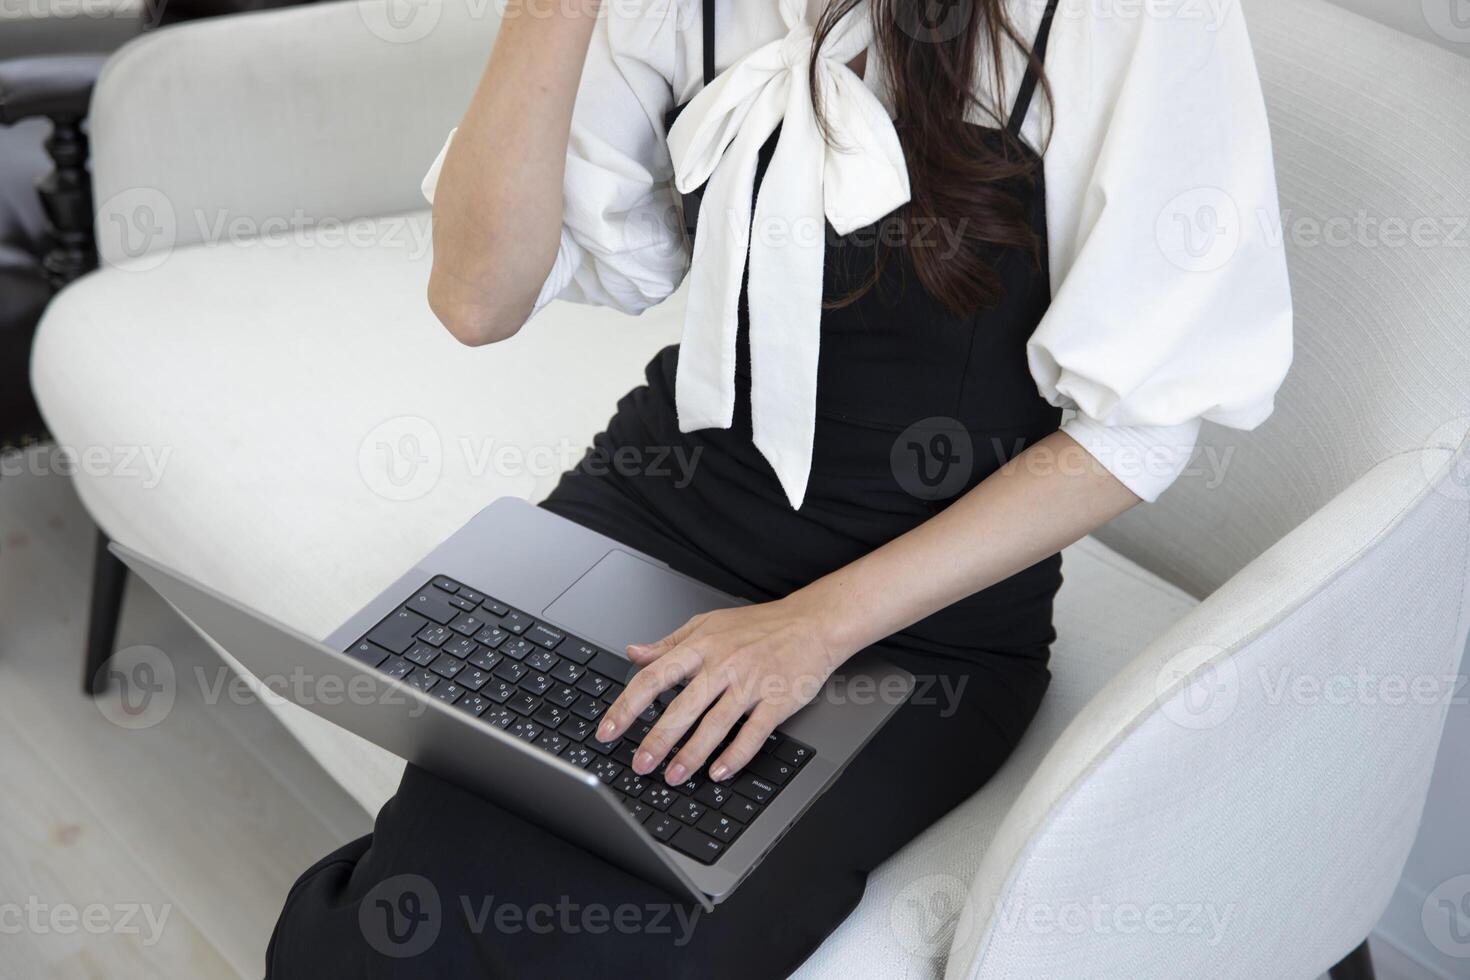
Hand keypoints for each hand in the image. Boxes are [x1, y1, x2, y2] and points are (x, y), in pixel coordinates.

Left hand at [596, 592, 847, 784]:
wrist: (811, 623)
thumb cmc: (759, 626)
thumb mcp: (707, 625)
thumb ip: (668, 643)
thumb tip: (633, 653)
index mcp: (701, 646)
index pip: (654, 677)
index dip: (627, 706)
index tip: (608, 730)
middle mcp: (723, 665)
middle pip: (682, 707)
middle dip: (657, 740)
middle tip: (639, 764)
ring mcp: (750, 684)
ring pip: (715, 725)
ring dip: (691, 755)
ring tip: (672, 776)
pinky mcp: (776, 701)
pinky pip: (752, 733)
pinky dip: (734, 756)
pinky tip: (718, 772)